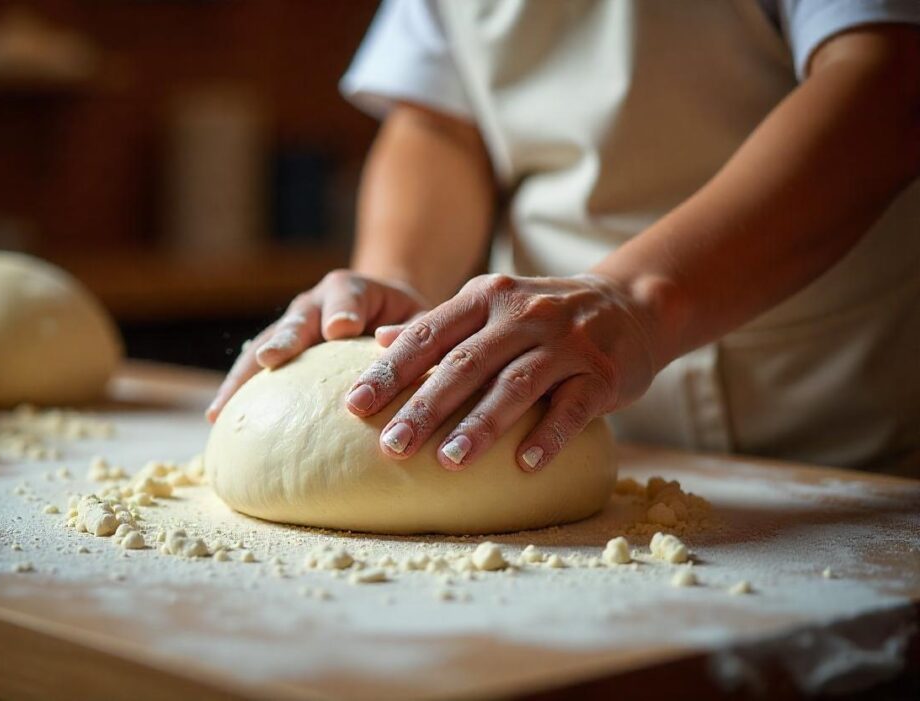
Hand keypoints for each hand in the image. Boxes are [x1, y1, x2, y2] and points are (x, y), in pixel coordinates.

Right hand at [206, 270, 428, 421]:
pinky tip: (217, 418)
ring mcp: (291, 327)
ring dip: (245, 373)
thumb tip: (392, 339)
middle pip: (297, 319)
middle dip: (285, 338)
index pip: (347, 295)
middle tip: (273, 357)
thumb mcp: (420, 319)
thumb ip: (411, 329)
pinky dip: (237, 390)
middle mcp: (314, 303)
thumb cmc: (405, 320)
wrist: (379, 309)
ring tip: (225, 405)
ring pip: (264, 345)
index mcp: (351, 289)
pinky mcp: (278, 351)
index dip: (343, 310)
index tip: (341, 328)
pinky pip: (253, 369)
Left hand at [343, 274, 660, 470]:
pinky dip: (548, 435)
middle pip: (465, 363)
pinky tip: (523, 465)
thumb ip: (440, 324)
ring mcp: (565, 343)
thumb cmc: (545, 316)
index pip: (429, 334)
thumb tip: (379, 340)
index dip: (389, 370)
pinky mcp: (602, 373)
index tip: (354, 406)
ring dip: (480, 424)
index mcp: (486, 297)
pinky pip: (572, 407)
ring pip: (516, 384)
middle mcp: (523, 314)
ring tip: (447, 461)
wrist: (631, 303)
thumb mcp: (492, 304)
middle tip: (391, 445)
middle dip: (425, 405)